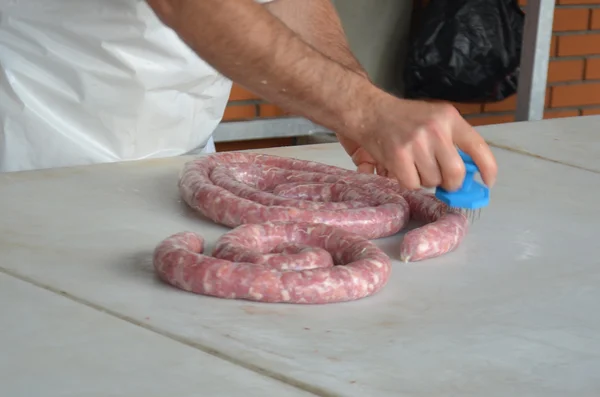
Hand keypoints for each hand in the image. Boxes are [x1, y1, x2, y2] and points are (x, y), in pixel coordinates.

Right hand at [344, 94, 497, 190]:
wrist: (371, 112)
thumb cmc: (405, 118)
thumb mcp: (435, 119)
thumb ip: (453, 140)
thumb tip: (468, 174)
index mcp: (450, 118)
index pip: (478, 147)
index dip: (488, 169)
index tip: (487, 182)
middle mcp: (436, 129)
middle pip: (456, 173)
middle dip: (451, 183)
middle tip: (443, 181)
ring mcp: (416, 143)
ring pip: (433, 181)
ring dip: (426, 180)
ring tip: (416, 165)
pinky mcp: (398, 156)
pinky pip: (413, 184)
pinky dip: (409, 182)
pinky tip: (404, 168)